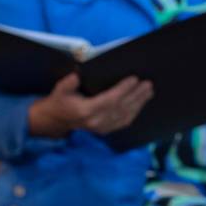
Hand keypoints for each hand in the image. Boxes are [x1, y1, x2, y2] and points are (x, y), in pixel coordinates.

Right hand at [27, 73, 154, 137]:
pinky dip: (134, 112)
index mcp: (86, 111)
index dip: (123, 89)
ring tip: (149, 91)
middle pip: (121, 107)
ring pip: (125, 115)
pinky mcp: (105, 130)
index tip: (134, 79)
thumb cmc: (60, 101)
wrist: (57, 120)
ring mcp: (102, 128)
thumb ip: (69, 82)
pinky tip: (141, 103)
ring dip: (139, 103)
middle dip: (136, 95)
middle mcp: (96, 121)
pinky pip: (123, 122)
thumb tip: (78, 74)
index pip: (110, 99)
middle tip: (148, 84)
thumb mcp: (60, 89)